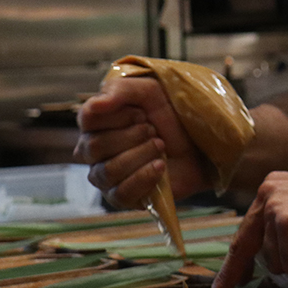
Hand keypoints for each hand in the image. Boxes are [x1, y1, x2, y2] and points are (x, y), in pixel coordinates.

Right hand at [76, 75, 209, 207]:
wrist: (200, 142)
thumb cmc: (170, 115)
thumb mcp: (149, 91)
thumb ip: (120, 90)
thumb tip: (95, 105)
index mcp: (95, 123)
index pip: (87, 119)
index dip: (118, 115)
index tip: (143, 113)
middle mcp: (93, 151)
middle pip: (94, 147)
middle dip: (132, 136)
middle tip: (155, 131)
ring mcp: (106, 176)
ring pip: (107, 171)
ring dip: (141, 155)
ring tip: (161, 146)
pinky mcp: (123, 197)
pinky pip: (120, 194)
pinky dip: (143, 178)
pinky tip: (160, 166)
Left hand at [207, 167, 287, 287]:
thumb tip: (278, 262)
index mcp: (272, 188)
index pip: (246, 231)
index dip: (233, 261)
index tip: (222, 285)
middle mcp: (267, 195)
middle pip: (246, 247)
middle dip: (234, 275)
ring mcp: (275, 211)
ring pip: (277, 261)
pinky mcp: (287, 226)